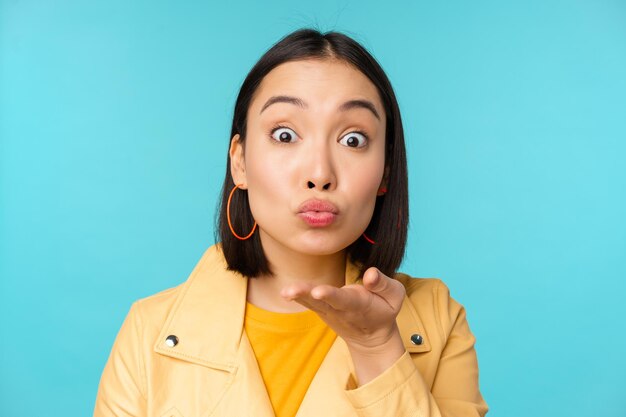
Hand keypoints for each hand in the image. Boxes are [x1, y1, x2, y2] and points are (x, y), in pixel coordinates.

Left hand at [280, 266, 405, 352]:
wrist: (371, 337)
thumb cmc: (383, 310)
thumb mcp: (395, 296)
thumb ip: (383, 284)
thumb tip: (370, 274)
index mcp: (359, 305)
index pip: (343, 299)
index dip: (330, 295)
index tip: (318, 292)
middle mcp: (340, 309)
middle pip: (321, 302)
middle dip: (306, 295)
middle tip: (290, 291)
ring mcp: (329, 311)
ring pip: (312, 302)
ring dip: (298, 296)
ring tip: (286, 292)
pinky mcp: (322, 309)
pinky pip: (308, 302)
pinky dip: (298, 297)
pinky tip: (286, 292)